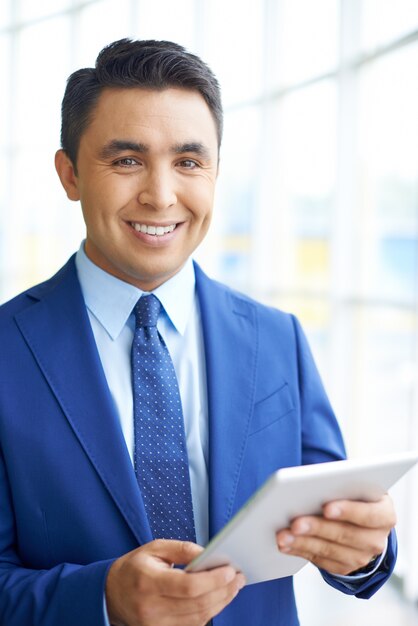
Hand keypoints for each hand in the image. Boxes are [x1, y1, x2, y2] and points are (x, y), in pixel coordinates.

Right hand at [105, 539, 244, 625]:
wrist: (111, 594)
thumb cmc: (135, 567)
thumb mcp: (154, 548)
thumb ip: (182, 549)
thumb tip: (208, 554)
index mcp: (148, 582)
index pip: (188, 586)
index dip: (213, 580)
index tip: (230, 570)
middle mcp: (151, 608)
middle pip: (197, 604)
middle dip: (223, 591)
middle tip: (238, 577)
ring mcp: (156, 625)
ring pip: (198, 618)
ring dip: (220, 602)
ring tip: (233, 587)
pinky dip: (208, 613)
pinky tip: (217, 599)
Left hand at [276, 494, 395, 575]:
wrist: (362, 522)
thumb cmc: (354, 496)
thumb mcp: (356, 487)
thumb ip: (341, 484)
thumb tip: (312, 484)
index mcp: (384, 514)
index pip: (368, 514)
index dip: (348, 511)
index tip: (326, 507)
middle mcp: (376, 540)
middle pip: (345, 534)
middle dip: (317, 528)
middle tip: (295, 523)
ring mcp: (361, 557)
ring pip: (329, 550)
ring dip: (303, 543)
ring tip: (282, 536)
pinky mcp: (344, 568)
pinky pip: (320, 561)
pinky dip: (300, 551)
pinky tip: (285, 545)